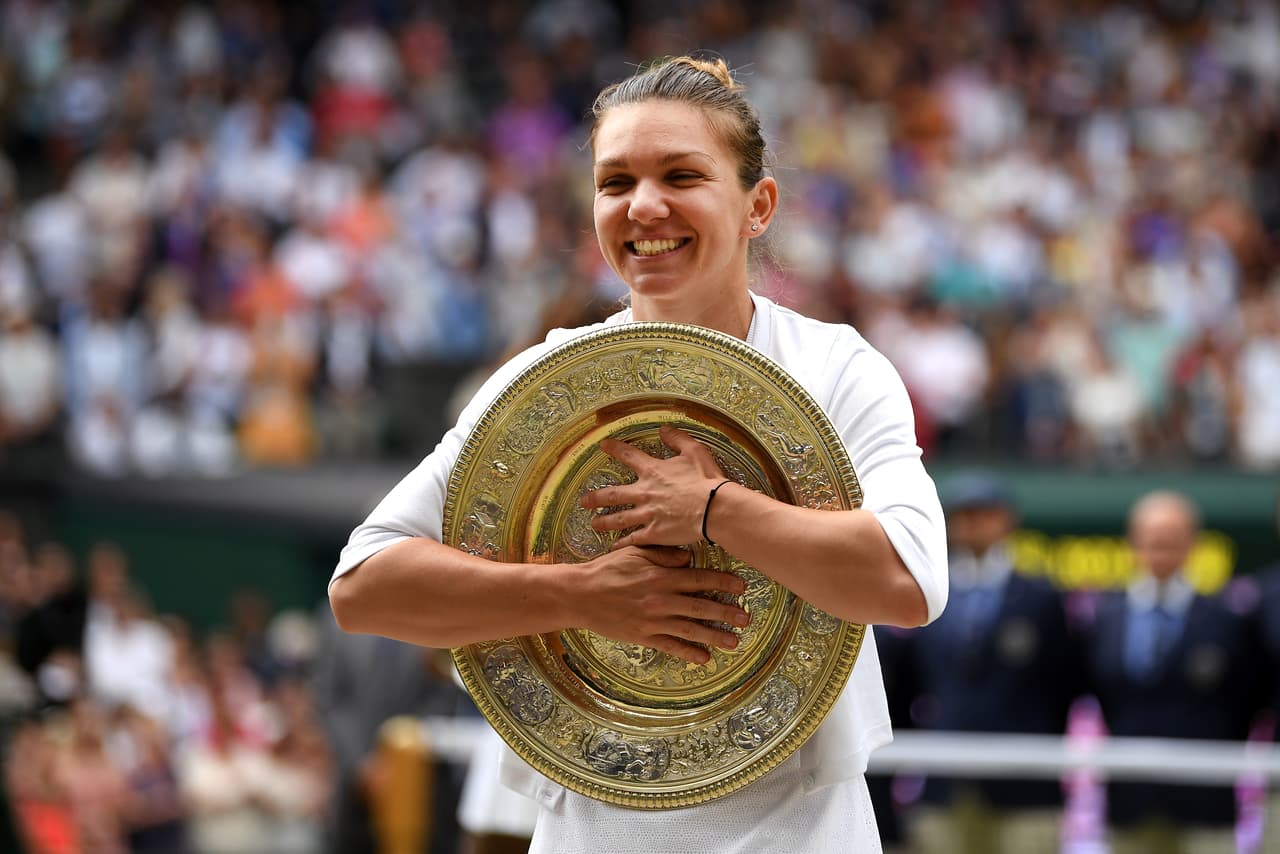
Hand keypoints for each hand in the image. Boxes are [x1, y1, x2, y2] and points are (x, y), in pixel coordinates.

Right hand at [563, 545, 749, 663]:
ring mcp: (653, 620)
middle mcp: (661, 599)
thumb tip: (689, 558)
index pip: (699, 579)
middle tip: (746, 618)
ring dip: (714, 636)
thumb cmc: (607, 570)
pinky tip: (703, 658)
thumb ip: (664, 555)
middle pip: (701, 606)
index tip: (741, 587)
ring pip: (690, 629)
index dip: (723, 583)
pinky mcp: (643, 636)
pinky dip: (688, 653)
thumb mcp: (635, 553)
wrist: (580, 595)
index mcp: (661, 577)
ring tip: (733, 642)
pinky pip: (670, 646)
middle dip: (726, 613)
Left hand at [582, 424, 725, 548]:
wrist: (714, 508)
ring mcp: (647, 514)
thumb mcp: (694, 451)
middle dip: (596, 497)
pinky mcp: (654, 533)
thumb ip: (677, 439)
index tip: (603, 445)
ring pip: (618, 519)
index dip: (615, 449)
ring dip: (604, 521)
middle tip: (584, 500)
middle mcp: (644, 493)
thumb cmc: (706, 480)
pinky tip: (615, 545)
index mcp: (653, 471)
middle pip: (613, 494)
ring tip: (593, 524)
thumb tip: (664, 428)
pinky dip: (623, 542)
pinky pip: (633, 539)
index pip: (629, 456)